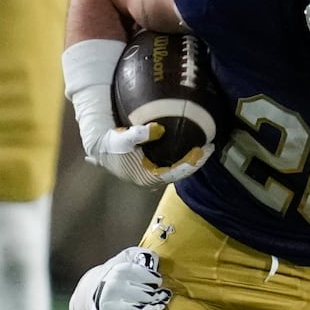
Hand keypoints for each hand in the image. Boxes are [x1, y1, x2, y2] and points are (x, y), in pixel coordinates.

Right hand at [86, 123, 211, 185]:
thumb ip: (140, 134)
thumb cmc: (111, 143)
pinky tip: (191, 146)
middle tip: (210, 147)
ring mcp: (153, 174)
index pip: (176, 172)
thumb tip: (159, 130)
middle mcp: (152, 179)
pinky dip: (182, 157)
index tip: (205, 150)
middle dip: (196, 161)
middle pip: (180, 172)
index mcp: (147, 177)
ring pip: (177, 169)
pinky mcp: (152, 168)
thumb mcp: (122, 138)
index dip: (193, 162)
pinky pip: (172, 164)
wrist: (99, 146)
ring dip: (191, 160)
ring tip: (204, 147)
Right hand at [89, 247, 169, 309]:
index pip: (152, 279)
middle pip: (149, 296)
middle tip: (159, 298)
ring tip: (153, 307)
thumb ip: (143, 255)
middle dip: (157, 298)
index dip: (156, 282)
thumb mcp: (126, 258)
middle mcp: (113, 286)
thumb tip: (155, 261)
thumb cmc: (116, 275)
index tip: (156, 283)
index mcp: (120, 270)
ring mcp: (107, 303)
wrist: (90, 292)